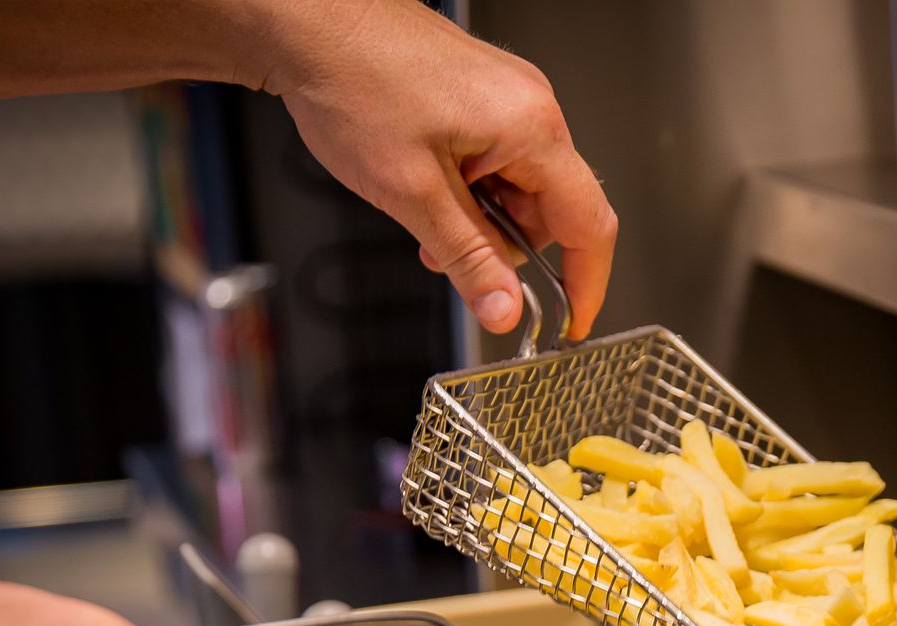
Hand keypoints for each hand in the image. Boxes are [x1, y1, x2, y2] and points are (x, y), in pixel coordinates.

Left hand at [259, 0, 616, 338]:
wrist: (306, 23)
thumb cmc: (352, 79)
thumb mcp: (413, 195)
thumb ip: (469, 259)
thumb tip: (505, 311)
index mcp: (532, 128)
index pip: (590, 225)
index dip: (584, 285)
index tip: (569, 325)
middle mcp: (532, 107)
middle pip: (552, 211)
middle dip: (505, 248)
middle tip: (450, 258)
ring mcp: (508, 97)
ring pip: (519, 189)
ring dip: (479, 218)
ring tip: (422, 209)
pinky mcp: (482, 95)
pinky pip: (496, 160)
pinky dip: (468, 188)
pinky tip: (425, 183)